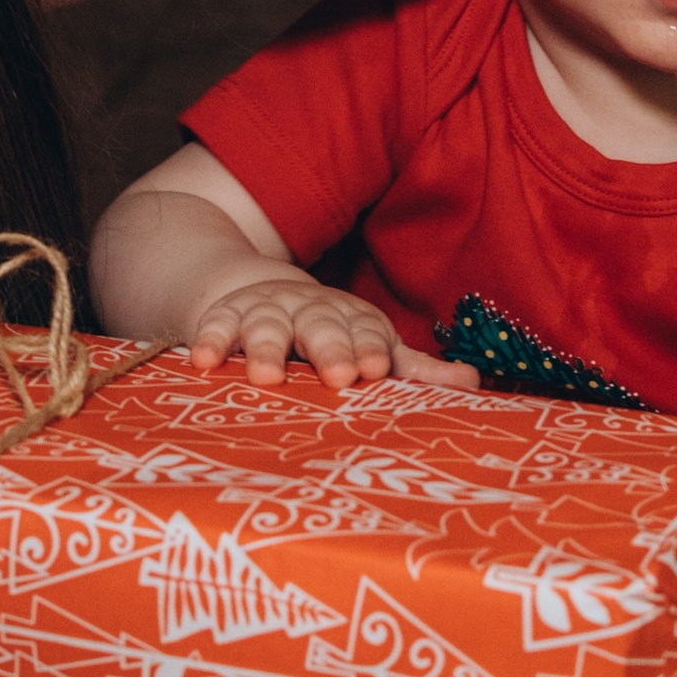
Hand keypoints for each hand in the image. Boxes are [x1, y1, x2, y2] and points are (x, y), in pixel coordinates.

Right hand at [184, 265, 472, 393]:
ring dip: (266, 349)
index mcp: (350, 321)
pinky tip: (203, 362)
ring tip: (265, 377)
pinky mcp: (225, 317)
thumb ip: (413, 370)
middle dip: (330, 349)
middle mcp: (310, 312)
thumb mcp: (368, 346)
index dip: (370, 348)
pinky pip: (215, 328)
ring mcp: (266, 313)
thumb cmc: (329, 335)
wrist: (261, 291)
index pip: (365, 332)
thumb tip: (473, 384)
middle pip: (322, 327)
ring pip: (267, 328)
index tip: (376, 369)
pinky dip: (209, 341)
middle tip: (338, 375)